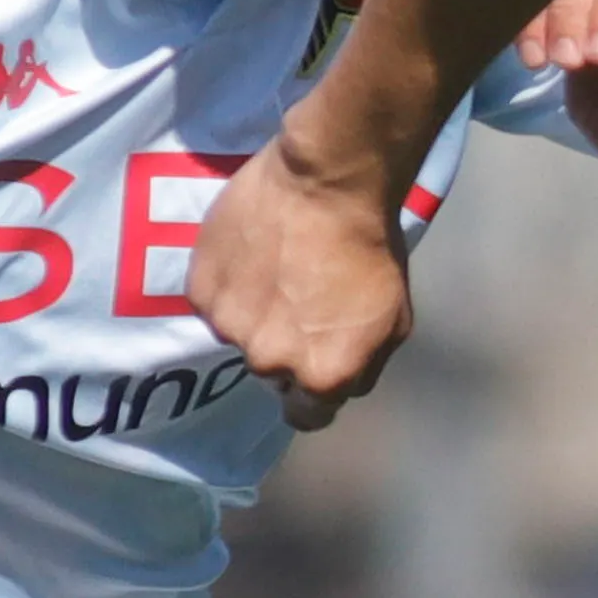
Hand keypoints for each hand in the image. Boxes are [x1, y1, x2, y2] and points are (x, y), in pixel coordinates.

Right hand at [188, 139, 418, 428]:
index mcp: (321, 376)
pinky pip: (214, 300)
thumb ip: (363, 366)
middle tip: (298, 296)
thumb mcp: (395, 319)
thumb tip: (339, 384)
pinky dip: (229, 283)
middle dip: (285, 343)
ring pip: (240, 333)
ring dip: (254, 312)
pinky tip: (252, 250)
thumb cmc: (372, 246)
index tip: (315, 359)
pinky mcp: (202, 290)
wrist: (327, 180)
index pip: (306, 416)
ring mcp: (231, 326)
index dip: (313, 391)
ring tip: (275, 266)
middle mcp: (270, 361)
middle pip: (272, 370)